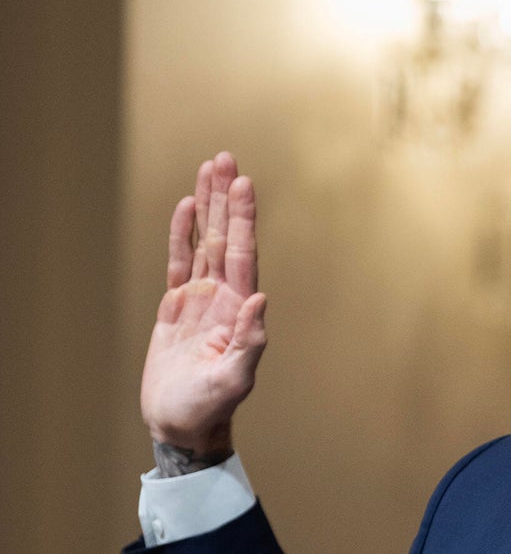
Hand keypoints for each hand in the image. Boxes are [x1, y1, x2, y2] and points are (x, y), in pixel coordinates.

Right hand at [140, 152, 267, 473]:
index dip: (242, 218)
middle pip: (225, 236)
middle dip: (225, 198)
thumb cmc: (211, 406)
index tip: (243, 182)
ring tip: (208, 169)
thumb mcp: (234, 379)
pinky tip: (186, 208)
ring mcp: (201, 298)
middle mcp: (223, 295)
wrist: (183, 424)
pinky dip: (182, 234)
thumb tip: (260, 300)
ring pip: (203, 241)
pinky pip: (179, 262)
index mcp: (239, 307)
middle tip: (225, 158)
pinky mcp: (177, 307)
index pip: (242, 252)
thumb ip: (249, 341)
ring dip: (207, 206)